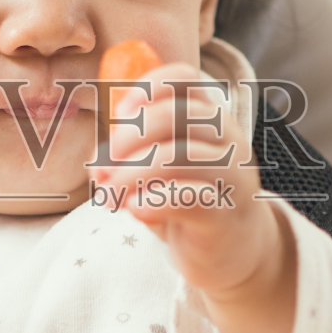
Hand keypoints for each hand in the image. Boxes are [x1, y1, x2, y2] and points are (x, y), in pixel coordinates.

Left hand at [90, 64, 296, 332]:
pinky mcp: (223, 214)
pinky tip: (135, 211)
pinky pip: (187, 197)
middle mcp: (227, 140)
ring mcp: (230, 176)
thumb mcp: (163, 170)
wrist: (235, 252)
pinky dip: (152, 201)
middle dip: (128, 138)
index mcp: (212, 119)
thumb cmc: (191, 202)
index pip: (185, 79)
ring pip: (176, 157)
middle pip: (175, 115)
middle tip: (103, 169)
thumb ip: (132, 157)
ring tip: (110, 197)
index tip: (120, 115)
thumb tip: (96, 163)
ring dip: (130, 175)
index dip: (148, 88)